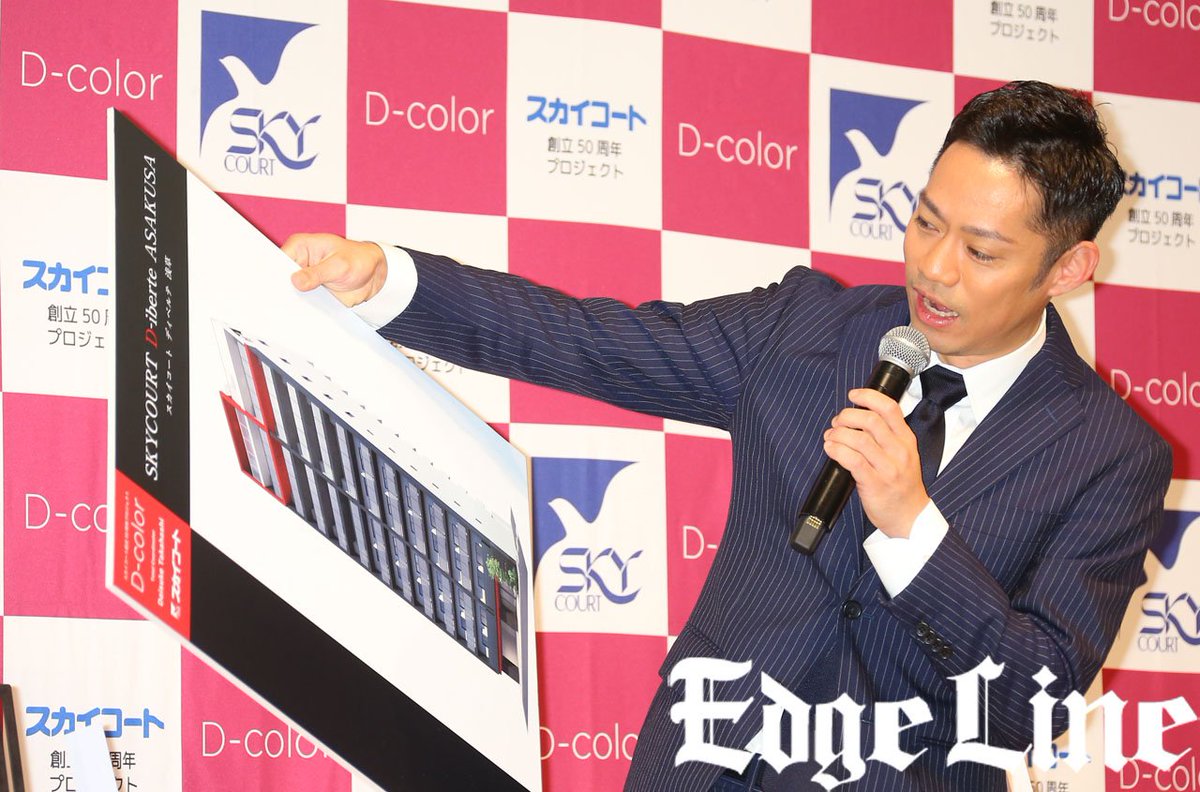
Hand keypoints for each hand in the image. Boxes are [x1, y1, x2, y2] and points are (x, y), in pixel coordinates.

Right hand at [282, 233, 387, 307]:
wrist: (374, 275)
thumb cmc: (359, 260)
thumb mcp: (340, 265)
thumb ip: (318, 273)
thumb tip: (296, 281)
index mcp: (301, 246)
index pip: (278, 260)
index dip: (274, 275)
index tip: (274, 289)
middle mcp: (298, 261)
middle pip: (280, 278)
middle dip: (280, 291)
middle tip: (278, 305)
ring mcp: (303, 278)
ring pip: (289, 292)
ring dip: (290, 302)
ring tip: (287, 314)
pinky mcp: (310, 292)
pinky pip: (301, 302)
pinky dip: (301, 309)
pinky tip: (299, 317)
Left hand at [823, 389, 927, 537]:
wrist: (910, 517)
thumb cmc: (901, 485)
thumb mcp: (903, 455)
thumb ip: (886, 435)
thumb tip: (857, 416)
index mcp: (906, 440)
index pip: (890, 408)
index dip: (869, 396)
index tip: (853, 394)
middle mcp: (899, 451)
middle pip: (870, 420)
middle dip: (847, 416)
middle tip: (837, 422)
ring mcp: (888, 468)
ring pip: (859, 439)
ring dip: (838, 434)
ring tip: (830, 437)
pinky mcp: (874, 483)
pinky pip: (852, 460)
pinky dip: (836, 450)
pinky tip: (830, 448)